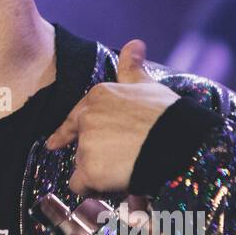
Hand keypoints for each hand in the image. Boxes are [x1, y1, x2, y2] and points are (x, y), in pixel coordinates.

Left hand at [44, 39, 179, 196]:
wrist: (181, 143)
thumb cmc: (169, 116)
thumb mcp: (149, 87)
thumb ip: (133, 69)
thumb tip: (134, 44)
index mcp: (97, 96)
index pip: (73, 119)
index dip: (65, 133)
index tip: (54, 144)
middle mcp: (86, 117)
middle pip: (81, 145)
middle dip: (96, 156)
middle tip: (122, 161)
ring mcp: (86, 144)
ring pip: (83, 167)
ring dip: (99, 173)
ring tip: (127, 171)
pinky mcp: (89, 170)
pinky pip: (81, 187)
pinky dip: (95, 190)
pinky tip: (115, 186)